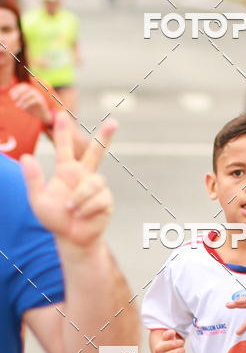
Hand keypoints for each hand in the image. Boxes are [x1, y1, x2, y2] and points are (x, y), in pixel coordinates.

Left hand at [9, 83, 52, 125]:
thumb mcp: (24, 104)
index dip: (16, 90)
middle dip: (19, 92)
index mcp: (31, 90)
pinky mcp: (41, 101)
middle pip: (26, 87)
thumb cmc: (33, 110)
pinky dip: (26, 104)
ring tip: (18, 105)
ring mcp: (38, 95)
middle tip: (14, 99)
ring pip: (29, 93)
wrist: (43, 116)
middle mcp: (35, 91)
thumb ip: (19, 100)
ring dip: (22, 99)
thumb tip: (14, 97)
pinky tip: (23, 108)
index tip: (12, 97)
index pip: (22, 86)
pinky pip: (33, 100)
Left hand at [20, 112, 116, 251]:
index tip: (61, 114)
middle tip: (113, 122)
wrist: (71, 239)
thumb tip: (26, 157)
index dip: (63, 131)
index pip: (65, 147)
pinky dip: (87, 208)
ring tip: (71, 209)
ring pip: (94, 182)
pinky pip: (99, 199)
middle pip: (96, 152)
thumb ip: (33, 179)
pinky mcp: (106, 201)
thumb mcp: (38, 200)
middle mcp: (84, 176)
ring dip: (80, 196)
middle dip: (105, 137)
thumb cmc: (55, 219)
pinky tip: (81, 216)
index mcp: (67, 171)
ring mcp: (97, 188)